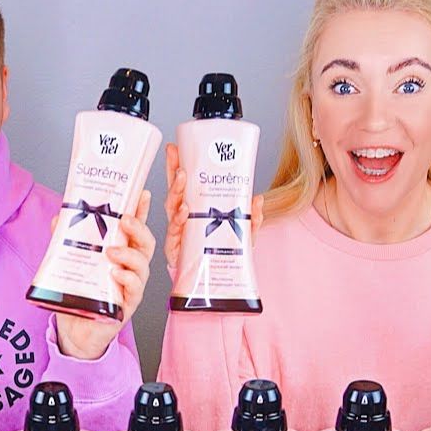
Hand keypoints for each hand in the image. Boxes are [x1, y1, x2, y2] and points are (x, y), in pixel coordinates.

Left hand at [55, 190, 155, 359]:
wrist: (76, 332)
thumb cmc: (79, 296)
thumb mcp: (71, 263)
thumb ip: (66, 240)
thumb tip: (60, 217)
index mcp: (121, 254)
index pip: (134, 229)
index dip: (141, 211)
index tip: (142, 194)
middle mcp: (130, 268)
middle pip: (145, 244)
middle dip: (139, 228)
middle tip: (125, 219)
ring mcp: (131, 287)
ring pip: (142, 265)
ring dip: (130, 255)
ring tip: (112, 251)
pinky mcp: (127, 306)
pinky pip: (135, 291)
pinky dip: (127, 280)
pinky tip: (116, 274)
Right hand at [163, 142, 263, 273]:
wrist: (212, 283)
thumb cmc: (220, 255)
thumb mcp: (241, 235)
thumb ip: (250, 219)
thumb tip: (258, 200)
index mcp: (195, 210)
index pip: (185, 184)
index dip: (178, 165)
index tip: (175, 147)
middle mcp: (183, 218)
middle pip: (175, 190)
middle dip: (173, 172)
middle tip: (178, 158)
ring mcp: (178, 231)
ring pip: (173, 207)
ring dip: (177, 191)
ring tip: (183, 178)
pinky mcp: (176, 247)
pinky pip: (175, 231)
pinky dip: (180, 219)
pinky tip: (185, 211)